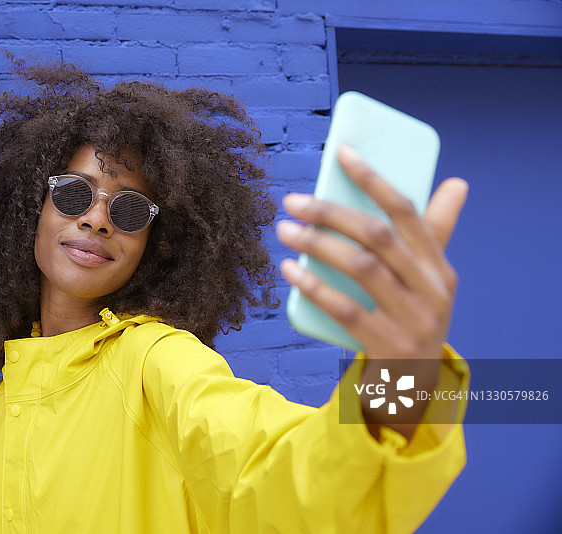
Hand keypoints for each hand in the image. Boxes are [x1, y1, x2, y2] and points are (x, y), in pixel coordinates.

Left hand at [276, 145, 467, 436]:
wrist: (412, 389)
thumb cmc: (410, 319)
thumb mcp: (427, 281)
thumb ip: (433, 234)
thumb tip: (456, 182)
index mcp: (439, 266)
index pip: (407, 211)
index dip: (373, 178)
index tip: (340, 152)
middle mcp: (433, 289)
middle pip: (378, 236)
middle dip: (331, 213)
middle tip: (292, 202)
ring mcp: (414, 320)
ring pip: (362, 268)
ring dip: (318, 244)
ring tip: (285, 230)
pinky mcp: (389, 346)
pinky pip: (346, 309)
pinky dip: (315, 286)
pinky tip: (290, 270)